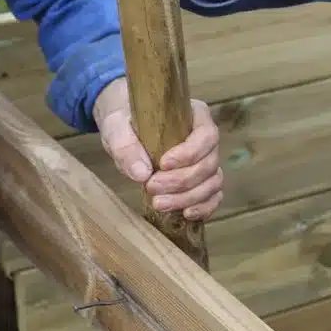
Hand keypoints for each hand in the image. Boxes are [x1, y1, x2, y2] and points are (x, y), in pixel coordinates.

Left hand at [92, 78, 224, 220]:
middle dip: (182, 181)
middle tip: (151, 187)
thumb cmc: (125, 123)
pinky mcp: (202, 182)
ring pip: (213, 183)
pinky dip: (204, 208)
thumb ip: (126, 146)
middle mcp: (206, 140)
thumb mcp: (117, 127)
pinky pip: (213, 197)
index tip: (162, 164)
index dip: (189, 154)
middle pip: (209, 163)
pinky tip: (185, 214)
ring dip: (189, 198)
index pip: (206, 135)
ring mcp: (207, 162)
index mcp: (195, 116)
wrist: (124, 131)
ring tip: (159, 204)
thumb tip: (142, 173)